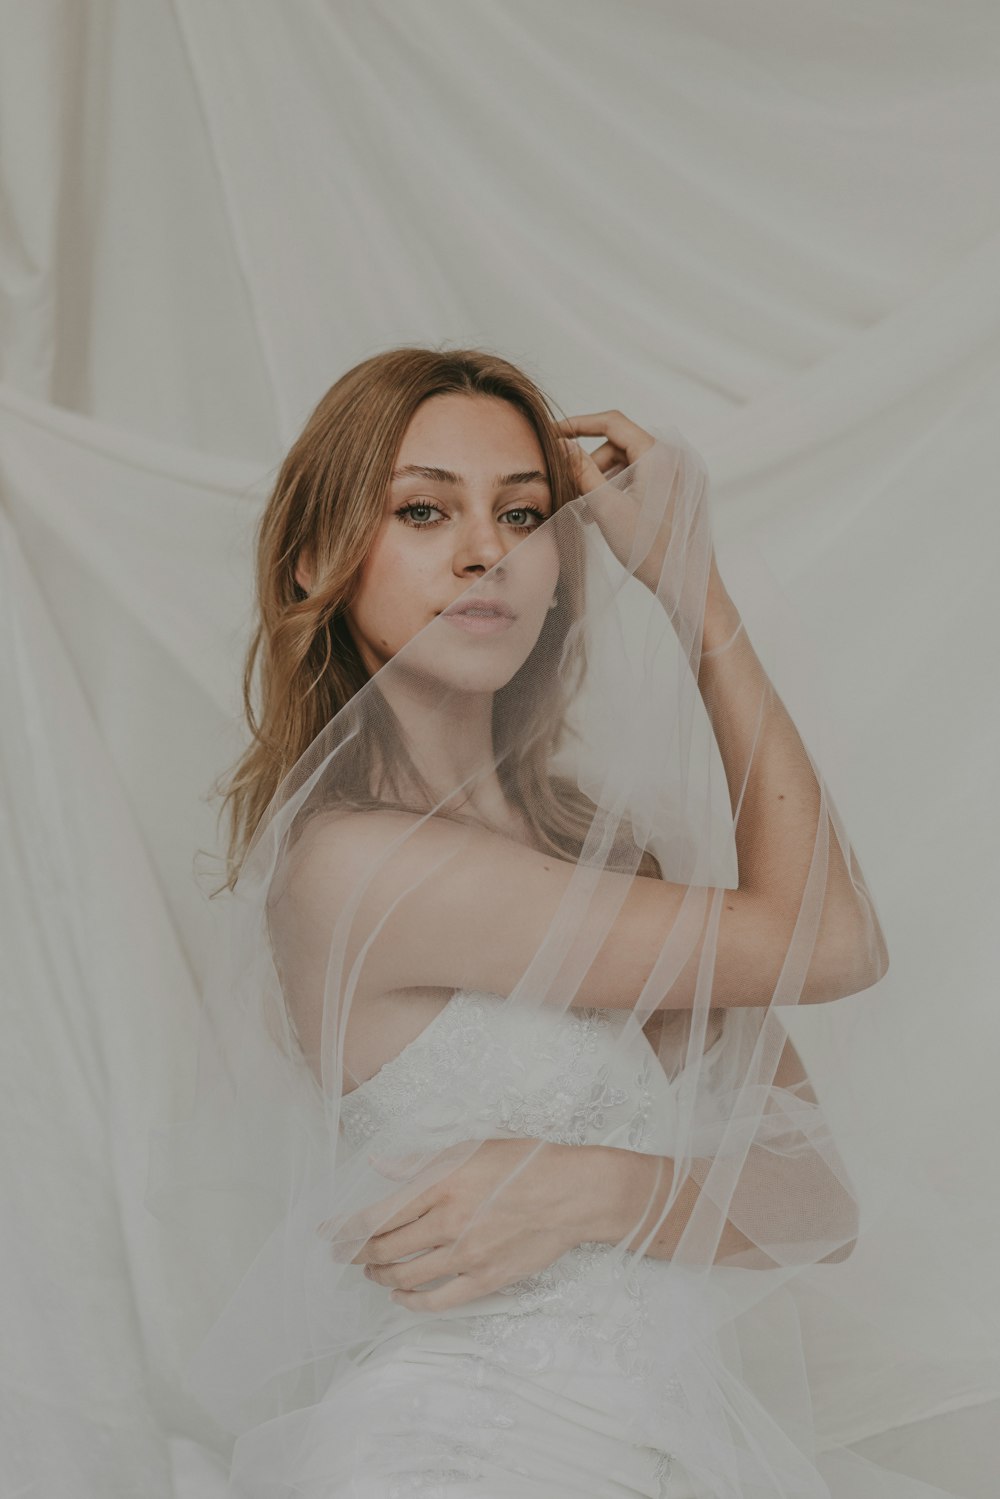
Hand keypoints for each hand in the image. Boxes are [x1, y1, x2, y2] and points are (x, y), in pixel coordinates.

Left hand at [323, 1137, 617, 1312]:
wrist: (571, 1193)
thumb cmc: (522, 1162)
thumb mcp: (468, 1148)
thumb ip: (419, 1161)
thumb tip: (379, 1165)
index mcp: (441, 1184)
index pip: (378, 1214)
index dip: (346, 1227)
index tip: (328, 1233)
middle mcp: (449, 1222)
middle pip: (386, 1247)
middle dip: (358, 1253)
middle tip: (347, 1254)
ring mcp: (467, 1255)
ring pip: (406, 1275)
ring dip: (381, 1275)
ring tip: (372, 1270)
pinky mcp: (485, 1279)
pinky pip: (438, 1300)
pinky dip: (413, 1301)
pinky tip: (402, 1295)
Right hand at [554, 411, 709, 596]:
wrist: (686, 582)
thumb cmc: (651, 549)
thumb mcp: (606, 507)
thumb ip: (582, 472)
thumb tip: (563, 445)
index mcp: (658, 454)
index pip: (612, 422)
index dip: (578, 424)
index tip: (554, 434)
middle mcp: (671, 457)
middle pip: (618, 445)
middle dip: (591, 465)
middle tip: (570, 488)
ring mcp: (676, 474)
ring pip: (627, 464)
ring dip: (602, 481)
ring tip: (586, 511)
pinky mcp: (676, 490)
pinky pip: (640, 478)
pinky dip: (619, 490)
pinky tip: (603, 514)